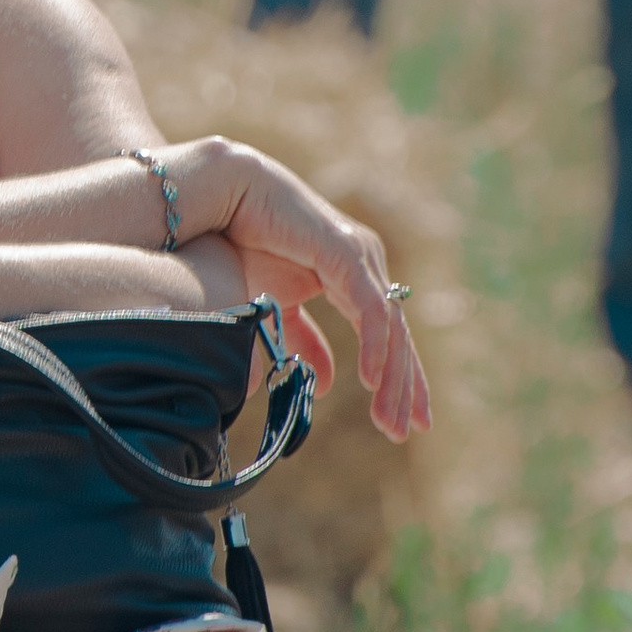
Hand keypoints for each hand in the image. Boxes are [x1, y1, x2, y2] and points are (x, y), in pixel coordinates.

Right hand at [175, 138, 432, 443]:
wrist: (222, 201)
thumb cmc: (246, 246)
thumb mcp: (279, 308)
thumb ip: (304, 342)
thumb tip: (328, 386)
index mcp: (354, 278)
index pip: (388, 336)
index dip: (401, 379)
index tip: (408, 421)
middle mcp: (365, 266)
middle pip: (397, 336)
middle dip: (404, 387)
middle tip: (407, 430)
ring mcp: (359, 257)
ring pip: (389, 327)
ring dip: (393, 377)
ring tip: (389, 419)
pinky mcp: (345, 253)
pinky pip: (369, 308)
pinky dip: (374, 346)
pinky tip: (371, 379)